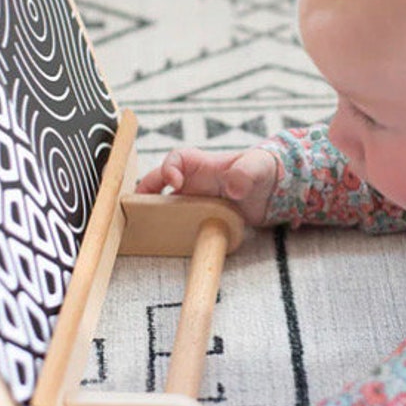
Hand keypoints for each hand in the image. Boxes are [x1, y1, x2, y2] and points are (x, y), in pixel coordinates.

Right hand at [134, 146, 278, 226]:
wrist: (272, 193)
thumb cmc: (263, 170)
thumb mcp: (259, 167)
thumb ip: (247, 172)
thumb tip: (234, 187)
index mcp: (202, 164)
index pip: (176, 159)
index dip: (168, 169)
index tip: (174, 184)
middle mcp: (191, 182)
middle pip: (157, 185)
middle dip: (142, 196)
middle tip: (133, 211)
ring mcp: (192, 202)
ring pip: (163, 208)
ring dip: (152, 217)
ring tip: (141, 232)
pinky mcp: (197, 220)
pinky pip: (177, 226)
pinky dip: (169, 234)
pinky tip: (167, 246)